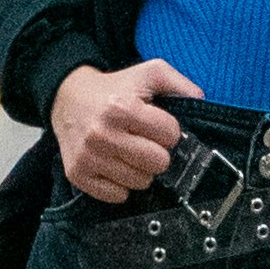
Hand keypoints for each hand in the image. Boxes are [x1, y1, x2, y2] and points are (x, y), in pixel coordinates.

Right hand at [55, 57, 196, 204]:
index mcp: (122, 107)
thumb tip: (201, 101)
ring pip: (140, 182)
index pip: (169, 135)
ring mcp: (88, 157)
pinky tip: (114, 164)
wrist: (68, 98)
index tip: (156, 125)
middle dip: (157, 153)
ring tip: (128, 151)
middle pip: (158, 163)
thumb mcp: (149, 73)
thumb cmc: (115, 87)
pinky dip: (121, 183)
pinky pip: (117, 196)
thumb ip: (179, 84)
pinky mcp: (78, 174)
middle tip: (145, 141)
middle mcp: (102, 134)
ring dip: (140, 169)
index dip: (168, 130)